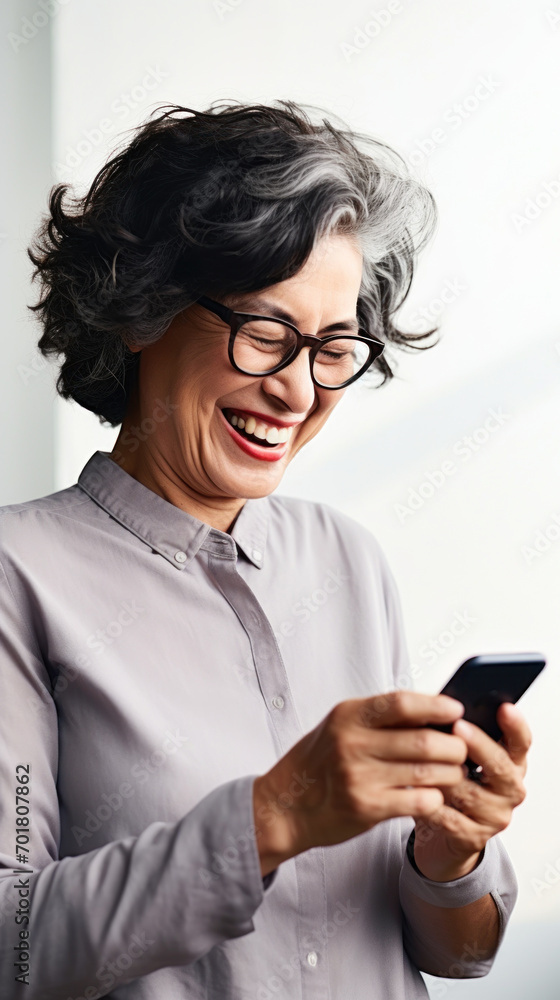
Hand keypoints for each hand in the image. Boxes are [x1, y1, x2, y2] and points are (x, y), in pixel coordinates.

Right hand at [252, 690, 466, 876]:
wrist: (285, 804)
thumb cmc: (320, 761)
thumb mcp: (340, 725)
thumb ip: (379, 717)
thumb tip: (432, 708)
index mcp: (348, 716)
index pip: (402, 703)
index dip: (436, 706)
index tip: (456, 710)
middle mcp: (352, 743)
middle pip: (422, 740)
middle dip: (453, 746)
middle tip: (463, 749)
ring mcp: (358, 777)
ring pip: (426, 772)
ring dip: (450, 773)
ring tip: (455, 772)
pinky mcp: (366, 807)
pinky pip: (417, 800)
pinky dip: (434, 798)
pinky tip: (435, 796)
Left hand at [412, 702, 530, 881]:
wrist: (446, 833)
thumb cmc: (454, 783)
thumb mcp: (464, 757)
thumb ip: (461, 736)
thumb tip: (443, 707)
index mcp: (511, 763)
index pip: (521, 742)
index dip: (515, 726)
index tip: (504, 709)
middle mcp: (510, 789)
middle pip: (499, 765)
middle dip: (477, 744)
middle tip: (458, 726)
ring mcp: (494, 816)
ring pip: (469, 792)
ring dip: (444, 774)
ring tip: (423, 757)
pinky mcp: (473, 837)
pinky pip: (449, 818)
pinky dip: (429, 802)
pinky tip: (413, 790)